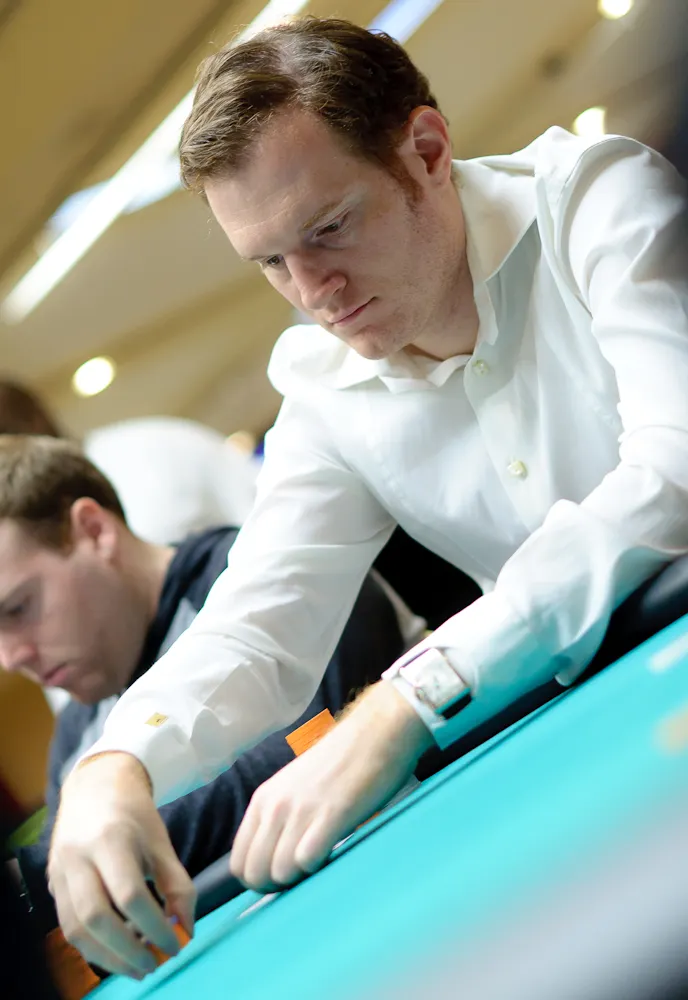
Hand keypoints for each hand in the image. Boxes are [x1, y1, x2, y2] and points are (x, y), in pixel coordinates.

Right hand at [48, 752, 195, 978]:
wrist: (95, 788)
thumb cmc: (134, 816)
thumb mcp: (161, 843)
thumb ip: (177, 885)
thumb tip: (186, 931)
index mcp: (110, 839)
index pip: (130, 895)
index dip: (154, 927)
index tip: (175, 946)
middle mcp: (78, 856)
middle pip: (96, 917)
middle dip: (127, 950)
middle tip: (154, 966)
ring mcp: (59, 871)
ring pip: (76, 928)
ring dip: (107, 957)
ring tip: (137, 966)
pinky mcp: (52, 884)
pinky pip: (68, 926)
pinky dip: (92, 947)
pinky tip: (116, 953)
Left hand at [230, 681, 431, 891]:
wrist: (376, 733)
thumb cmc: (342, 762)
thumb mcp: (295, 787)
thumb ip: (279, 817)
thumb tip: (273, 858)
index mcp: (264, 798)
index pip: (238, 861)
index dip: (257, 880)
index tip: (281, 878)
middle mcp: (275, 805)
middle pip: (254, 874)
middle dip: (274, 887)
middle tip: (301, 878)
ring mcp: (301, 810)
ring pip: (278, 872)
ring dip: (299, 880)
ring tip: (320, 864)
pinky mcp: (331, 815)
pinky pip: (307, 860)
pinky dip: (318, 868)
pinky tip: (333, 854)